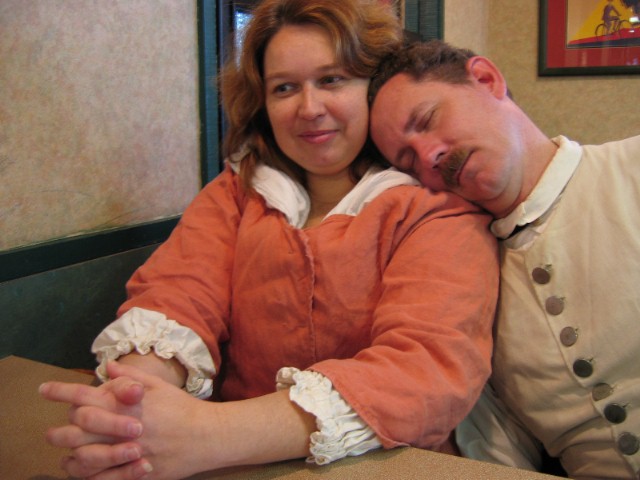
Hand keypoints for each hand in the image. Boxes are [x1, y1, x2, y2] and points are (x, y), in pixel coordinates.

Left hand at [41, 362, 209, 478]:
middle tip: (49, 433)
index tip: (45, 390)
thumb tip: (107, 367)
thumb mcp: (159, 386)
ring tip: (63, 454)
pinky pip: (103, 479)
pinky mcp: (136, 473)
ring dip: (70, 455)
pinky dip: (88, 475)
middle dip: (59, 430)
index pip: (86, 395)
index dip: (61, 391)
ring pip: (86, 456)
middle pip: (79, 428)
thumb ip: (131, 377)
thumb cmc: (182, 408)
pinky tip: (82, 470)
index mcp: (128, 403)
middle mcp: (124, 427)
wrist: (207, 436)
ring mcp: (129, 451)